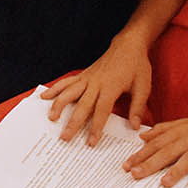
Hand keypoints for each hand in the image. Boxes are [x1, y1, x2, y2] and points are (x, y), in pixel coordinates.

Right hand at [40, 31, 152, 145]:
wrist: (127, 45)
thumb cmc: (137, 66)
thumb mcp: (143, 87)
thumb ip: (137, 108)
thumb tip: (134, 127)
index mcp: (111, 87)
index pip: (101, 110)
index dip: (96, 126)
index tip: (91, 142)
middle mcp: (96, 83)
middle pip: (81, 105)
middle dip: (73, 122)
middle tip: (65, 137)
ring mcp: (87, 78)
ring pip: (69, 92)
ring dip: (59, 105)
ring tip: (51, 118)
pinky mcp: (83, 75)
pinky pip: (66, 82)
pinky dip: (55, 89)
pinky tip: (44, 96)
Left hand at [124, 108, 187, 187]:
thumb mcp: (186, 123)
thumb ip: (164, 129)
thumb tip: (142, 136)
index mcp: (181, 129)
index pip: (157, 142)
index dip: (141, 154)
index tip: (126, 165)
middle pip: (167, 151)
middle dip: (149, 163)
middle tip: (134, 175)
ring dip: (175, 171)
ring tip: (163, 183)